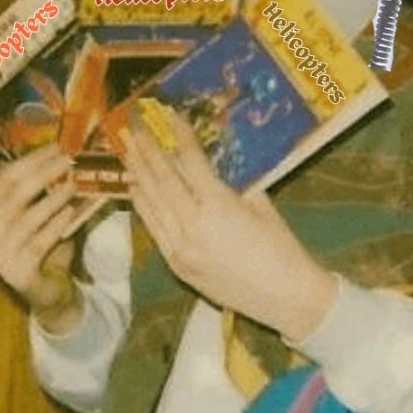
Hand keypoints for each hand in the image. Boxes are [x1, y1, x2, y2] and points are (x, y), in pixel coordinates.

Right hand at [0, 144, 83, 333]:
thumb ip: (46, 186)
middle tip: (70, 160)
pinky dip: (55, 226)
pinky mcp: (15, 273)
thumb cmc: (44, 241)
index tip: (59, 145)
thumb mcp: (42, 210)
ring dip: (52, 199)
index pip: (6, 176)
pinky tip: (70, 213)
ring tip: (74, 185)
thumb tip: (67, 150)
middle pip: (15, 194)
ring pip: (26, 219)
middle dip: (45, 173)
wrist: (47, 288)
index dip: (34, 158)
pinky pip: (37, 244)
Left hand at [121, 110, 337, 343]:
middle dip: (147, 152)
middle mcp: (192, 225)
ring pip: (152, 204)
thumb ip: (231, 183)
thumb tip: (211, 163)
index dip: (179, 137)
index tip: (169, 115)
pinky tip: (135, 190)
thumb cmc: (279, 245)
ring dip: (138, 175)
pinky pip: (153, 229)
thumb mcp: (259, 204)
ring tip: (129, 152)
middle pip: (163, 181)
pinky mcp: (177, 265)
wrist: (283, 296)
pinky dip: (142, 206)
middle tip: (134, 129)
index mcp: (217, 206)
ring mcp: (180, 248)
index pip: (190, 162)